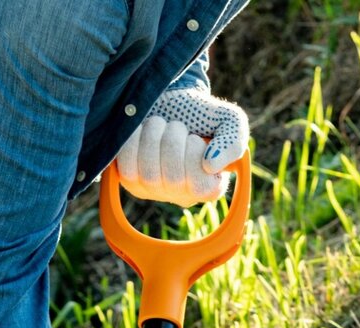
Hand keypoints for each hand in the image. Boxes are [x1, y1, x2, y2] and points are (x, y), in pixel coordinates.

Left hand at [114, 87, 247, 206]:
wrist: (167, 100)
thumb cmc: (200, 114)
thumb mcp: (228, 121)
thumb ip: (233, 142)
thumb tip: (211, 166)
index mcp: (210, 187)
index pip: (200, 185)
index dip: (195, 153)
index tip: (197, 137)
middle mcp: (182, 196)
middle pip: (173, 178)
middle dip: (173, 139)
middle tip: (176, 125)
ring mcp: (154, 192)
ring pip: (149, 174)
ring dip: (153, 137)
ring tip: (159, 125)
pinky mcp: (130, 181)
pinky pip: (127, 168)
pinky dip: (133, 141)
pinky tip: (141, 130)